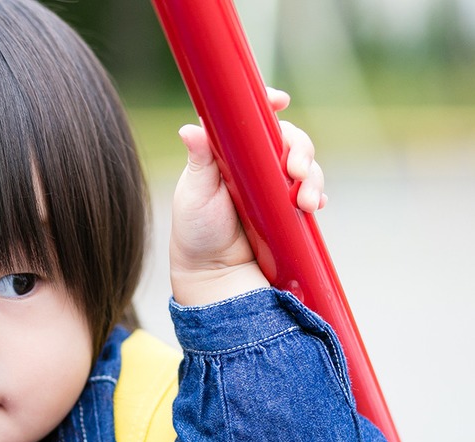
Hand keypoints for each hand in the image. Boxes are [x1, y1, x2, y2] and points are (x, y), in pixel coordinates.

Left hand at [169, 88, 325, 305]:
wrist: (213, 273)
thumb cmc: (196, 231)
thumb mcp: (194, 193)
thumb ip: (199, 160)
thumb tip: (190, 127)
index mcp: (229, 151)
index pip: (252, 119)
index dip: (268, 104)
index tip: (280, 101)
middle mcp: (254, 163)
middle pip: (288, 139)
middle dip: (300, 148)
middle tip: (296, 169)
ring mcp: (274, 185)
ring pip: (304, 165)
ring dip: (312, 176)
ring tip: (306, 201)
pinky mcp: (288, 207)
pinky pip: (311, 193)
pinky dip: (317, 195)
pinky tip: (314, 206)